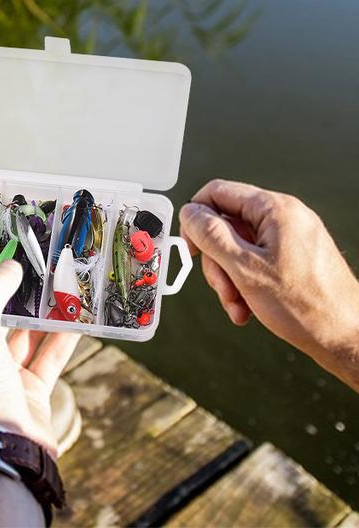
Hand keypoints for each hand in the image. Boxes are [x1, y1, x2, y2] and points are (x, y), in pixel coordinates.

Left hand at [0, 262, 78, 453]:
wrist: (2, 448)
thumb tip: (10, 266)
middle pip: (1, 319)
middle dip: (19, 296)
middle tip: (38, 267)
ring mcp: (6, 375)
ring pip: (28, 337)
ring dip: (44, 315)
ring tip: (62, 287)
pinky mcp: (33, 391)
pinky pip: (49, 358)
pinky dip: (62, 339)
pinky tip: (78, 319)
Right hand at [179, 179, 358, 389]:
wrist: (348, 340)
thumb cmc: (308, 308)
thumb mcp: (244, 268)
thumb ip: (210, 235)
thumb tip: (190, 212)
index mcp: (275, 210)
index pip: (217, 192)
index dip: (196, 218)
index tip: (190, 245)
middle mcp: (286, 217)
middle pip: (228, 224)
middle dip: (218, 260)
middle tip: (222, 287)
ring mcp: (293, 237)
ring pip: (240, 246)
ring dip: (231, 277)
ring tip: (238, 303)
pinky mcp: (296, 256)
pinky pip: (257, 259)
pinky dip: (247, 282)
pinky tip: (249, 307)